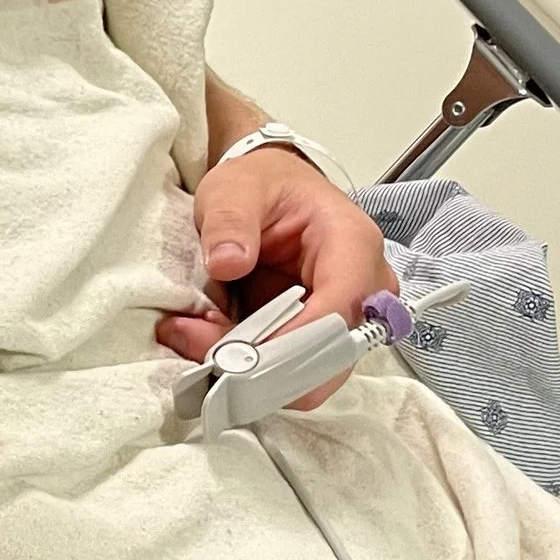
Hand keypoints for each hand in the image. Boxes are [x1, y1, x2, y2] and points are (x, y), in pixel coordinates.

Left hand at [156, 145, 396, 406]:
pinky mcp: (320, 338)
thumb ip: (229, 221)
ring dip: (254, 373)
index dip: (293, 343)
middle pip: (331, 355)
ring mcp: (347, 318)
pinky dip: (251, 370)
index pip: (340, 308)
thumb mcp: (235, 188)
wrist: (271, 190)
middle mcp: (364, 289)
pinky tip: (209, 344)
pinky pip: (293, 371)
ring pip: (311, 373)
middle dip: (267, 367)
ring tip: (196, 339)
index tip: (239, 356)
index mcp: (353, 243)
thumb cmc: (264, 186)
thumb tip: (228, 263)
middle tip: (203, 355)